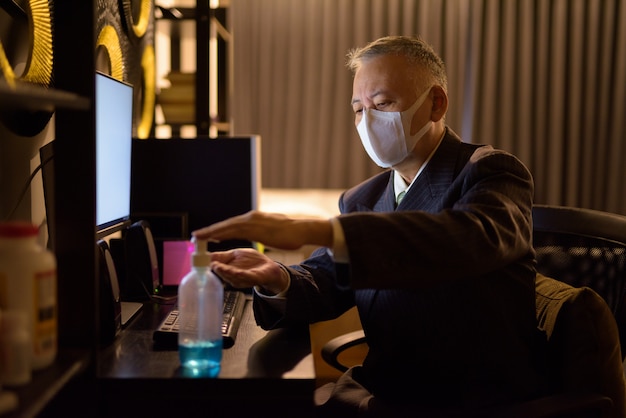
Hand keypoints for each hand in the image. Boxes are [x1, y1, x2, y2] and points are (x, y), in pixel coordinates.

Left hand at [193, 210, 333, 250]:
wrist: (301, 230)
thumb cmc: (289, 232)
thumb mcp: (271, 230)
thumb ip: (261, 230)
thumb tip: (257, 232)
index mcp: (254, 219)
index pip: (232, 224)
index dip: (218, 230)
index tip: (207, 234)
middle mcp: (250, 217)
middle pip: (226, 224)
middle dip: (210, 230)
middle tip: (195, 235)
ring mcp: (252, 221)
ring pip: (227, 227)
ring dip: (211, 232)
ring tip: (199, 237)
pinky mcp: (255, 228)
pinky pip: (234, 232)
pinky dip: (221, 234)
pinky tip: (213, 238)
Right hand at [210, 248, 287, 294]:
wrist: (270, 268)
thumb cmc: (253, 262)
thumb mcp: (236, 254)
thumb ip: (222, 256)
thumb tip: (206, 254)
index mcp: (227, 268)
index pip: (213, 265)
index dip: (204, 264)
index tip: (197, 259)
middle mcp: (232, 276)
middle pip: (221, 273)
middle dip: (215, 268)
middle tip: (209, 263)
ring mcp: (242, 279)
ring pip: (231, 276)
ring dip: (224, 272)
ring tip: (218, 267)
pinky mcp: (253, 279)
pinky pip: (244, 277)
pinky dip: (238, 274)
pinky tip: (234, 271)